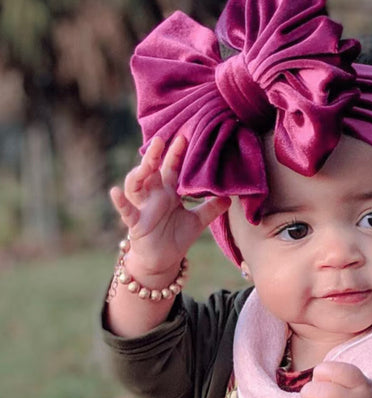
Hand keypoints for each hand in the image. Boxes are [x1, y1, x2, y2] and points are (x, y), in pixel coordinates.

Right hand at [110, 135, 230, 275]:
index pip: (171, 168)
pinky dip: (120, 202)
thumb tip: (231, 197)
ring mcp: (142, 208)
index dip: (176, 153)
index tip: (184, 136)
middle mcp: (153, 196)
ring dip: (138, 173)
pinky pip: (125, 211)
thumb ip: (212, 208)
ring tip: (145, 163)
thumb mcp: (198, 221)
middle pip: (151, 170)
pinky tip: (115, 192)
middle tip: (161, 139)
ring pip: (135, 185)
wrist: (163, 261)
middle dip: (154, 155)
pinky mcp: (135, 223)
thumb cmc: (176, 237)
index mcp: (167, 192)